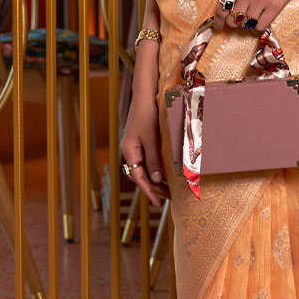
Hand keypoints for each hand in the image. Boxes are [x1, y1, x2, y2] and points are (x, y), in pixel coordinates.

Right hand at [120, 84, 168, 205]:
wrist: (145, 96)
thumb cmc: (147, 114)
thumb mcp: (151, 138)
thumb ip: (153, 159)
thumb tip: (156, 179)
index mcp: (129, 151)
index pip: (138, 177)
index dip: (148, 190)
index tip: (157, 202)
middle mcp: (130, 151)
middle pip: (141, 175)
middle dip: (154, 188)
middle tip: (169, 198)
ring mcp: (135, 147)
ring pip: (145, 169)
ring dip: (156, 180)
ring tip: (169, 190)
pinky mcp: (141, 142)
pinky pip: (148, 161)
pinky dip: (156, 170)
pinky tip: (165, 174)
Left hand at [213, 0, 298, 34]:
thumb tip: (228, 4)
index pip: (221, 9)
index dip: (218, 21)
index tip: (218, 26)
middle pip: (232, 21)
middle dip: (233, 23)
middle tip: (238, 21)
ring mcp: (260, 1)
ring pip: (246, 25)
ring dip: (247, 24)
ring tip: (253, 17)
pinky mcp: (274, 7)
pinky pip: (260, 26)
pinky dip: (258, 26)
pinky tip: (261, 19)